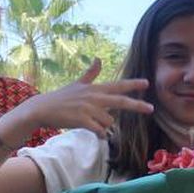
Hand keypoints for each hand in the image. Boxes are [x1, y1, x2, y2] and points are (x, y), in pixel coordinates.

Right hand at [12, 60, 151, 137]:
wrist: (42, 108)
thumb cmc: (62, 97)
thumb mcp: (78, 84)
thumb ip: (90, 73)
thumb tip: (98, 59)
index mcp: (94, 89)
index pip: (117, 85)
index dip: (132, 84)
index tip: (147, 83)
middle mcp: (93, 97)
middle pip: (120, 102)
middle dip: (137, 105)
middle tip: (151, 108)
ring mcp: (88, 109)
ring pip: (108, 122)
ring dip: (103, 125)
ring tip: (89, 122)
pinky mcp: (82, 120)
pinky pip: (99, 131)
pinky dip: (99, 133)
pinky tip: (93, 131)